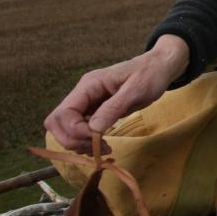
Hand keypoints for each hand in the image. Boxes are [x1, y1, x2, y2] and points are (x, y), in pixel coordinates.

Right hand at [43, 34, 189, 152]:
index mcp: (89, 85)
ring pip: (65, 128)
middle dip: (73, 139)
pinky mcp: (94, 111)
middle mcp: (83, 94)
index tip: (95, 138)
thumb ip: (114, 108)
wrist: (159, 67)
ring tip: (103, 147)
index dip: (74, 130)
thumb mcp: (136, 90)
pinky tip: (103, 144)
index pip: (64, 112)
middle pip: (57, 122)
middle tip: (98, 147)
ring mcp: (87, 103)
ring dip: (79, 143)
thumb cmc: (150, 74)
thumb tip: (93, 129)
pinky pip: (78, 130)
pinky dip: (86, 141)